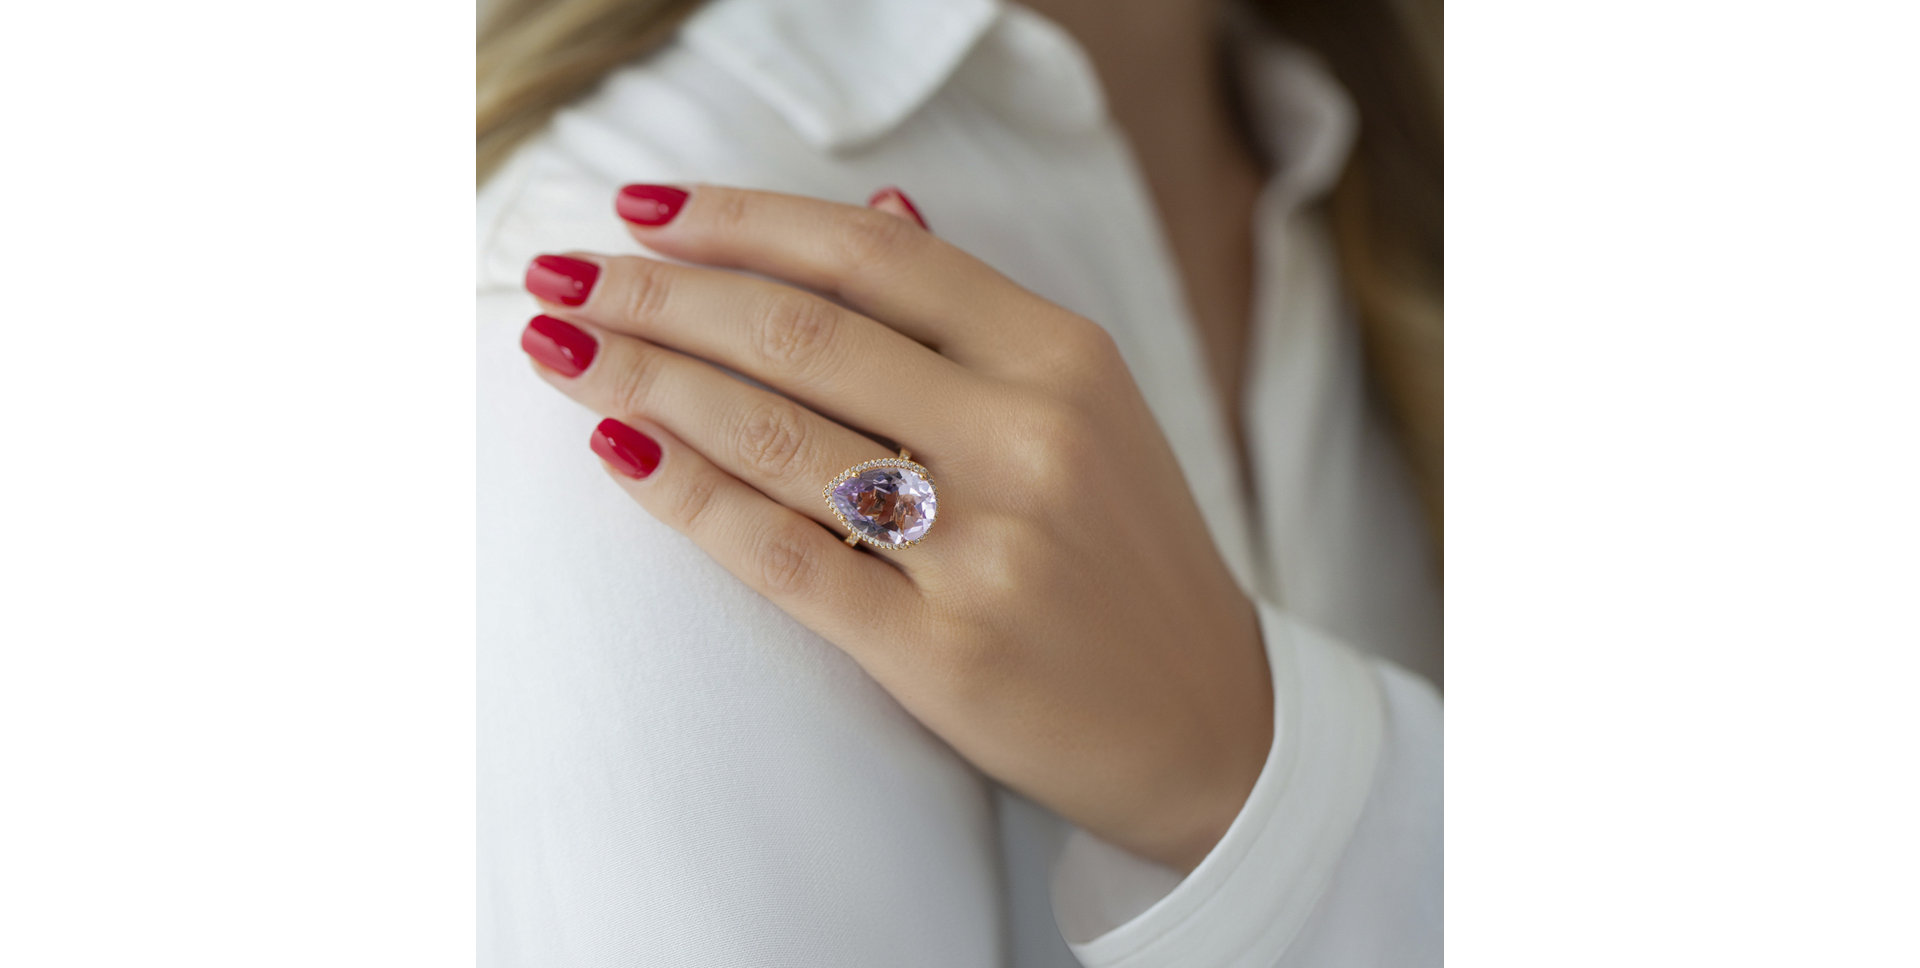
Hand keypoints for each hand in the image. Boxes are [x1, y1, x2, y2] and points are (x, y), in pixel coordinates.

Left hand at [519, 184, 1270, 870]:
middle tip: (562, 273)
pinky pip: (783, 556)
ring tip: (560, 346)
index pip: (871, 254)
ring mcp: (988, 548)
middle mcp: (1030, 437)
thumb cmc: (1127, 554)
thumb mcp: (1088, 408)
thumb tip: (878, 208)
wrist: (1211, 724)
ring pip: (776, 434)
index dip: (740, 220)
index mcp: (1064, 357)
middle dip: (658, 293)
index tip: (644, 210)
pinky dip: (687, 494)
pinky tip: (619, 447)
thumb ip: (976, 317)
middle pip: (801, 333)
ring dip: (645, 378)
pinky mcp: (944, 652)